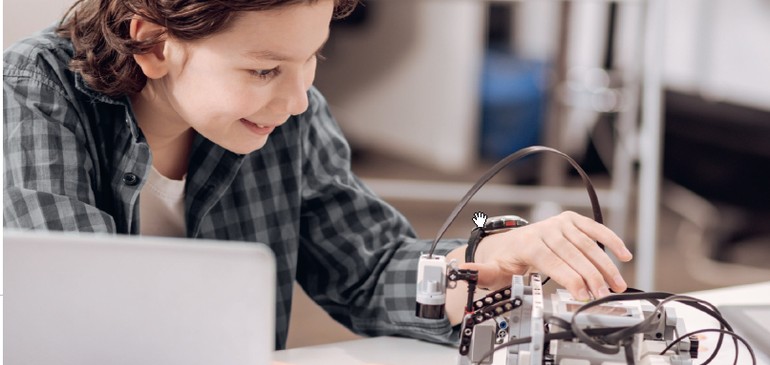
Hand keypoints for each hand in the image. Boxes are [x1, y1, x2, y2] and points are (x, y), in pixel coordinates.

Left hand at [461, 211, 631, 300]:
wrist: (509, 242)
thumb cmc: (505, 260)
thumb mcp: (493, 271)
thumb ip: (482, 273)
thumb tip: (464, 270)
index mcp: (528, 244)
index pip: (553, 261)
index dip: (570, 277)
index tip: (583, 294)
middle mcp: (545, 230)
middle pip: (573, 254)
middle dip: (591, 276)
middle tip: (605, 294)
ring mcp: (559, 223)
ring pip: (587, 243)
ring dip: (605, 264)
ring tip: (618, 283)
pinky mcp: (570, 221)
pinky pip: (593, 229)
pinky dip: (610, 240)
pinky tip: (624, 254)